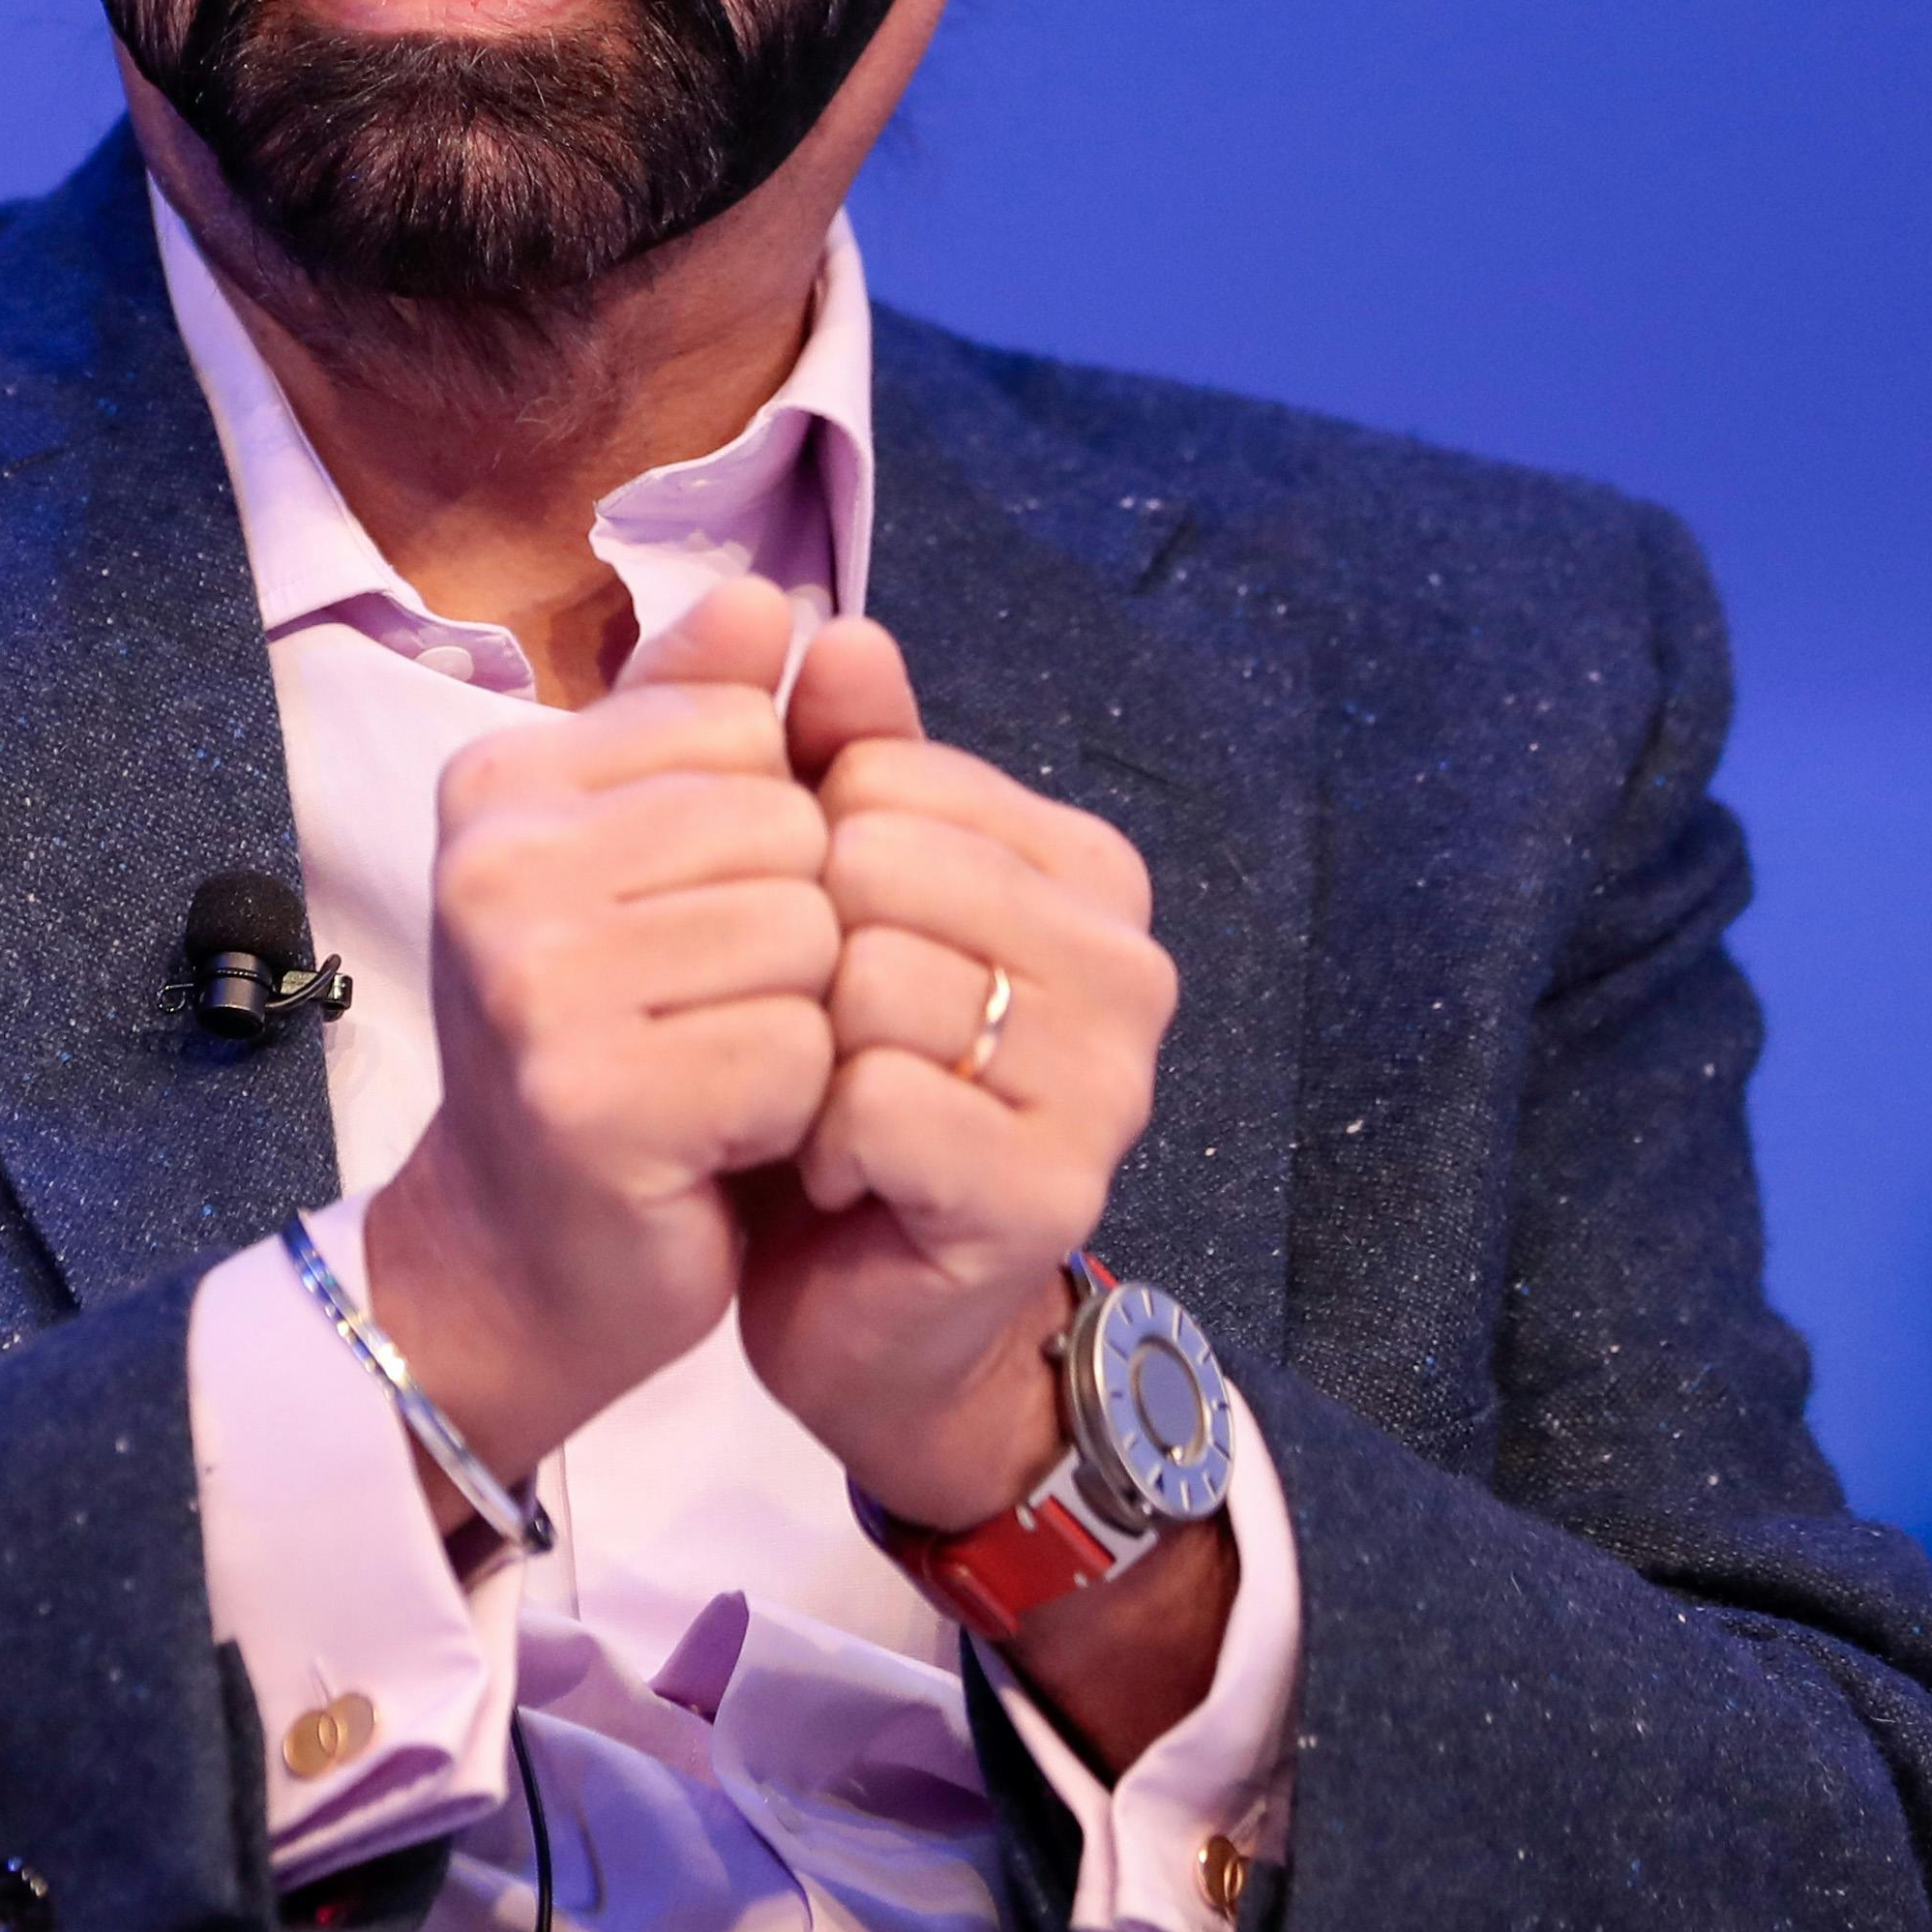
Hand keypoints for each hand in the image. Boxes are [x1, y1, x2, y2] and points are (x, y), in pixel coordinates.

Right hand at [354, 575, 842, 1493]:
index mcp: (502, 783)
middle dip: (795, 936)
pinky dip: (790, 1109)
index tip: (691, 924)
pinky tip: (718, 1141)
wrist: (519, 1260)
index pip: (745, 730)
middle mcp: (495, 863)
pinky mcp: (588, 1096)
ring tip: (717, 1075)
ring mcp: (531, 980)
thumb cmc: (604, 1048)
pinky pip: (797, 1053)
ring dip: (799, 1025)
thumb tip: (768, 598)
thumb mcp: (642, 862)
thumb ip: (699, 724)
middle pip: (789, 832)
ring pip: (808, 939)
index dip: (771, 836)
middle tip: (709, 1018)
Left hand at [731, 616, 1178, 1527]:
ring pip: (870, 983)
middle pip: (876, 868)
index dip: (805, 864)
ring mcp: (1108, 1081)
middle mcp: (1127, 962)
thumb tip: (833, 625)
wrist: (863, 1306)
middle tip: (822, 1044)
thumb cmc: (842, 1085)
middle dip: (805, 962)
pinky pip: (874, 1102)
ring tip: (835, 1114)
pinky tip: (846, 1182)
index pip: (881, 775)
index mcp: (1083, 868)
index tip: (828, 954)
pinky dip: (822, 1145)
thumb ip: (830, 761)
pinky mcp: (1050, 1190)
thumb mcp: (827, 905)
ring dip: (809, 1058)